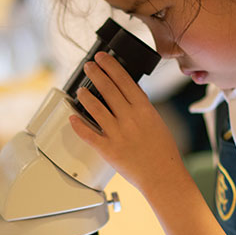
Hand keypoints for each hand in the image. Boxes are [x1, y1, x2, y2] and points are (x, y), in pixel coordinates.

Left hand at [70, 52, 186, 193]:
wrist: (163, 176)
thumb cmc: (162, 152)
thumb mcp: (156, 122)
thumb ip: (141, 108)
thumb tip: (128, 95)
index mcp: (144, 110)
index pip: (125, 80)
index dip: (111, 67)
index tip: (103, 58)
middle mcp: (130, 119)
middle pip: (108, 89)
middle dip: (96, 74)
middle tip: (89, 67)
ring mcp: (118, 134)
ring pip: (96, 108)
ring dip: (85, 96)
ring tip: (80, 89)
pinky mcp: (108, 150)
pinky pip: (89, 135)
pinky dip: (78, 125)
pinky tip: (72, 118)